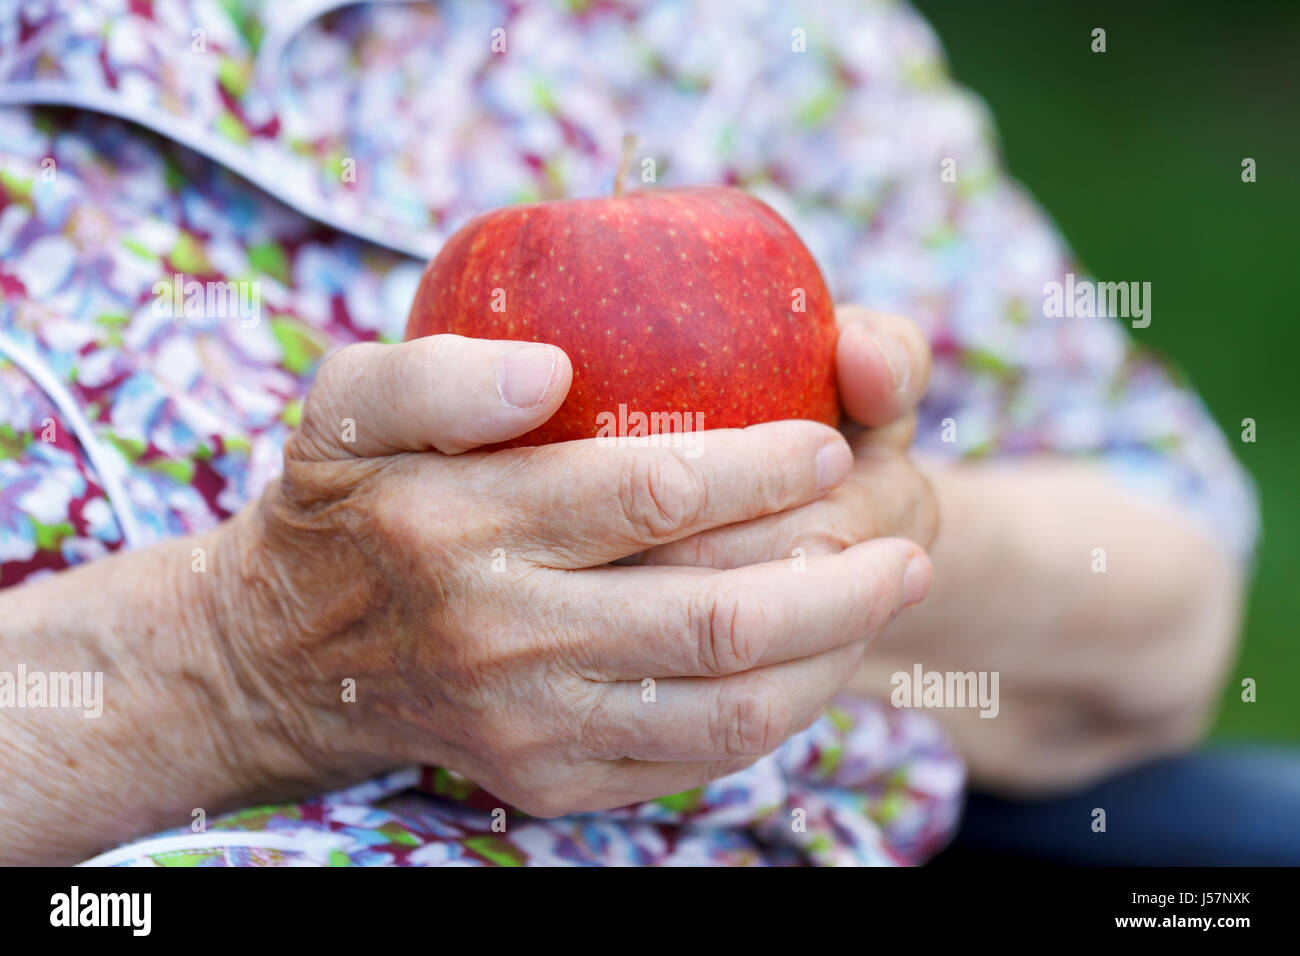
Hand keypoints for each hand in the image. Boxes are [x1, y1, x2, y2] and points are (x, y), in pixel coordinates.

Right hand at [209, 334, 931, 816]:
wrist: (286, 662)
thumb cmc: (339, 510)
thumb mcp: (345, 408)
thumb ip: (437, 373)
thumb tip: (556, 372)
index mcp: (461, 528)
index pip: (651, 495)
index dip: (762, 469)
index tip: (825, 444)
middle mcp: (503, 638)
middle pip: (717, 619)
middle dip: (839, 578)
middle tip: (904, 541)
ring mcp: (532, 726)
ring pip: (726, 706)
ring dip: (834, 653)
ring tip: (890, 596)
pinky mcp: (552, 780)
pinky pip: (696, 758)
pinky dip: (778, 710)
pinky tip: (816, 659)